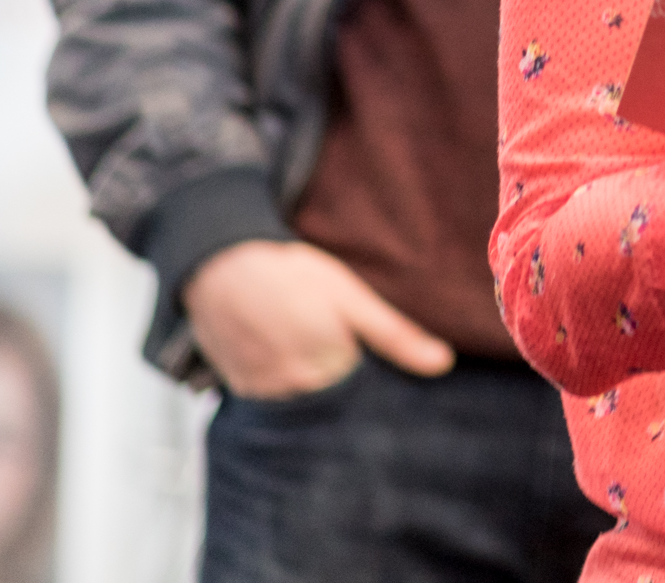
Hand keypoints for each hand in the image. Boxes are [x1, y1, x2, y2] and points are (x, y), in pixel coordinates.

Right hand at [182, 239, 452, 398]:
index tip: (365, 346)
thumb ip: (396, 335)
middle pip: (334, 399)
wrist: (222, 265)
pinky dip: (283, 380)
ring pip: (303, 398)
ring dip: (311, 380)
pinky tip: (283, 349)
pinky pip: (273, 398)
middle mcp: (294, 389)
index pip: (365, 390)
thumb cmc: (294, 274)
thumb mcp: (351, 296)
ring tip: (305, 340)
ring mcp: (263, 392)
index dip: (370, 368)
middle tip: (332, 337)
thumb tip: (443, 364)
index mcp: (329, 367)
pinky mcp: (240, 390)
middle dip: (342, 378)